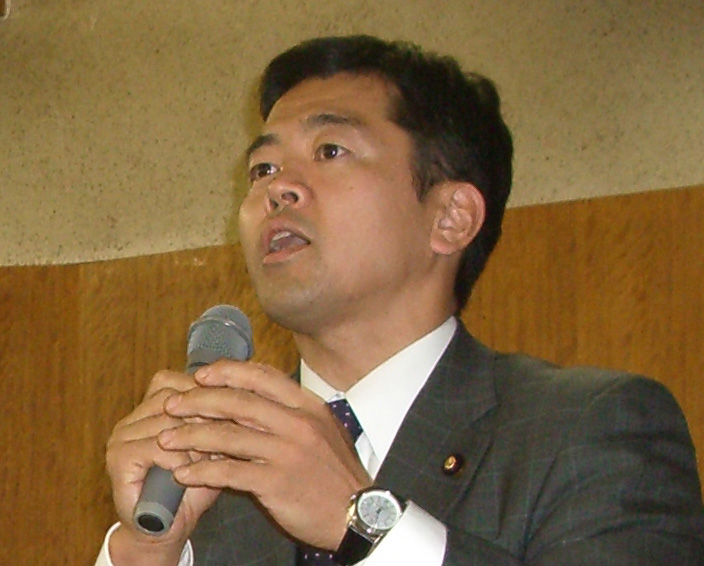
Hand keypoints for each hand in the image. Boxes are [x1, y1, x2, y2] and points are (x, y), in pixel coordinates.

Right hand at [105, 370, 219, 563]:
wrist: (164, 530)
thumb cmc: (191, 488)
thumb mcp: (212, 447)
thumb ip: (220, 420)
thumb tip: (242, 396)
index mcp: (150, 408)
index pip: (175, 381)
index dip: (203, 393)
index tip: (229, 410)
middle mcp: (133, 417)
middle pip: (171, 397)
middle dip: (202, 415)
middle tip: (223, 435)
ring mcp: (121, 436)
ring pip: (165, 419)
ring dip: (193, 437)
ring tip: (209, 456)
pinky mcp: (118, 458)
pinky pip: (154, 445)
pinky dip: (177, 457)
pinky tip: (188, 470)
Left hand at [158, 360, 371, 549]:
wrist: (358, 513)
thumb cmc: (337, 473)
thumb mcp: (323, 430)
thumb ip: (291, 413)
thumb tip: (254, 399)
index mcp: (308, 406)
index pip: (262, 376)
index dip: (227, 372)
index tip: (202, 375)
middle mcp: (297, 423)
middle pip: (238, 402)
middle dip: (199, 400)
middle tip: (173, 405)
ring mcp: (287, 452)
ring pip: (228, 435)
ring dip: (191, 436)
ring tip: (167, 439)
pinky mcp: (276, 483)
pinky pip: (229, 472)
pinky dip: (201, 471)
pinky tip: (184, 473)